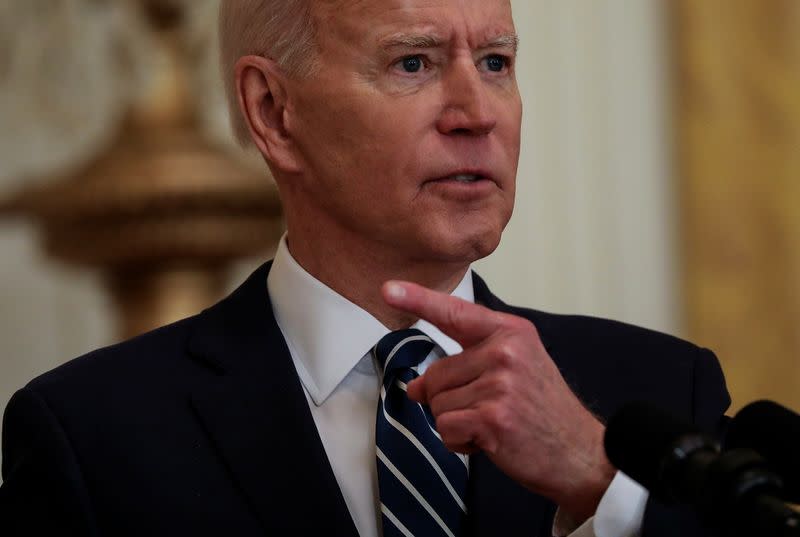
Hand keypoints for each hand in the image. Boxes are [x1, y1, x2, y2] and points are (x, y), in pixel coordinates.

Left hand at [381, 280, 615, 521]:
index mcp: (511, 332)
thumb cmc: (542, 411)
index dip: (417, 299)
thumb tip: (415, 387)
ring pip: (437, 404)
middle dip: (450, 400)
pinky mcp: (494, 416)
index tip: (388, 289)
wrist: (581, 454)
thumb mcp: (511, 372)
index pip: (455, 312)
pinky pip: (446, 428)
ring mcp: (501, 383)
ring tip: (493, 425)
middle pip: (435, 374)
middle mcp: (506, 351)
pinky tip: (490, 442)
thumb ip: (463, 368)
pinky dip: (460, 443)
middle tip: (489, 410)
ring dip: (457, 423)